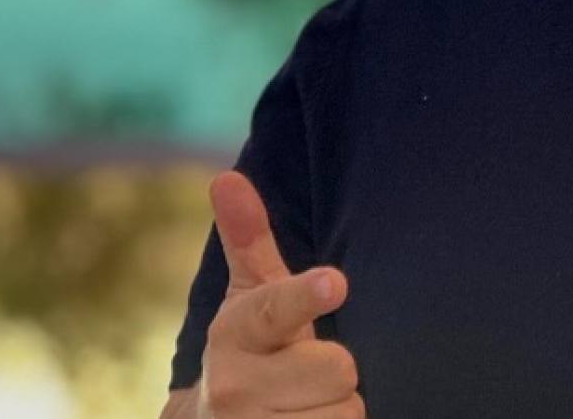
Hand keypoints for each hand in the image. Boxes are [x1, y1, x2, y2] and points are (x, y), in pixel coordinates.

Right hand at [197, 171, 364, 418]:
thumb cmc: (251, 355)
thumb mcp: (248, 303)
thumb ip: (247, 242)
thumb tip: (226, 178)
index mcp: (234, 335)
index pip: (275, 311)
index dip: (306, 297)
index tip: (334, 281)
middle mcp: (235, 387)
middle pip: (339, 366)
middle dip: (335, 374)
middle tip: (305, 378)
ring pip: (346, 412)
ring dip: (337, 411)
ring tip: (302, 409)